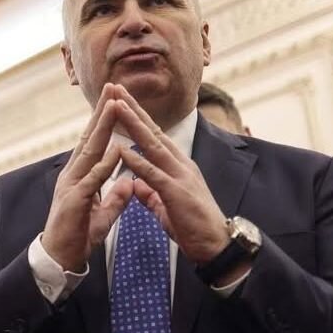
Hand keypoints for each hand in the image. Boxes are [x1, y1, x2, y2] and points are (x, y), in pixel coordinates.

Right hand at [41, 84, 132, 271]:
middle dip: (102, 113)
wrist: (60, 259)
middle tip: (112, 88)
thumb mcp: (103, 213)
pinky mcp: (74, 201)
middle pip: (91, 138)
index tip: (116, 101)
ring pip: (89, 151)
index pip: (95, 142)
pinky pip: (92, 180)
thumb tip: (128, 183)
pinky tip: (116, 149)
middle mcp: (74, 174)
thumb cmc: (78, 233)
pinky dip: (104, 164)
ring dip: (102, 128)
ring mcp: (72, 185)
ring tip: (113, 106)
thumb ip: (115, 197)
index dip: (105, 121)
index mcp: (81, 174)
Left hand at [114, 86, 229, 265]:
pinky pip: (153, 173)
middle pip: (152, 130)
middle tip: (115, 88)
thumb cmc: (193, 224)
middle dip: (132, 108)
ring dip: (133, 124)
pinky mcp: (176, 192)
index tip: (120, 100)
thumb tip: (136, 185)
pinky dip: (137, 160)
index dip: (136, 117)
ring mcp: (179, 175)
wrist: (217, 244)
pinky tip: (122, 148)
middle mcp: (179, 163)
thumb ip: (151, 193)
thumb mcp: (166, 205)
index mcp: (177, 164)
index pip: (153, 134)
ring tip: (116, 105)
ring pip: (152, 144)